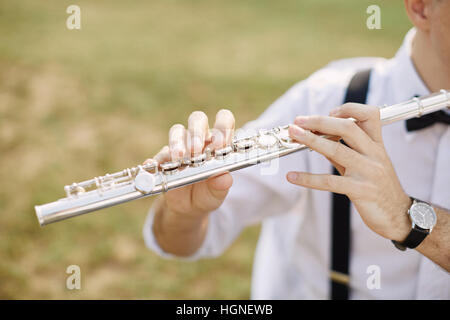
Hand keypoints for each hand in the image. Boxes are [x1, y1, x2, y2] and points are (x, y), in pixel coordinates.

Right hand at [144, 109, 234, 218]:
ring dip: (177, 142)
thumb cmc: (207, 194)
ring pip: (177, 131)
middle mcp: (200, 139)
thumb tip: (224, 179)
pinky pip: (159, 154)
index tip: (219, 144)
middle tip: (196, 149)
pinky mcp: (164, 158)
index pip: (224, 120)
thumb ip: (221, 185)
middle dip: (196, 132)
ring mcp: (181, 146)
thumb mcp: (217, 193)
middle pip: (198, 120)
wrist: (188, 208)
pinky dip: (156, 159)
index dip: (223, 127)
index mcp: (218, 142)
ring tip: (179, 158)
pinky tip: (154, 165)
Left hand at [286, 103, 411, 241]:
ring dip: (311, 140)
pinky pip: (329, 182)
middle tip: (298, 121)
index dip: (349, 110)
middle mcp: (374, 155)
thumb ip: (344, 150)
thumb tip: (317, 138)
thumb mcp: (364, 164)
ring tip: (294, 134)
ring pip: (337, 150)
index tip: (329, 112)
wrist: (398, 216)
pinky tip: (292, 176)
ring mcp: (368, 172)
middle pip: (348, 128)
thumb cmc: (378, 188)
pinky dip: (308, 179)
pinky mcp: (360, 191)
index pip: (370, 115)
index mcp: (377, 145)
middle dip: (320, 121)